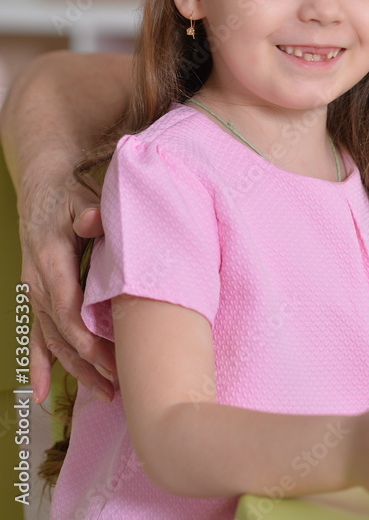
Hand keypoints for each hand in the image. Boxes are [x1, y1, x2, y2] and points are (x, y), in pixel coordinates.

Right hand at [18, 162, 114, 403]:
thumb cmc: (73, 195)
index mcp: (51, 261)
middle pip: (63, 333)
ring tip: (105, 394)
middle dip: (90, 363)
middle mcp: (38, 282)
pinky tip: (42, 393)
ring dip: (76, 369)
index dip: (89, 339)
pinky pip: (37, 337)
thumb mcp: (83, 199)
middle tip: (121, 387)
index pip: (69, 310)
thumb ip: (89, 213)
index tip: (113, 361)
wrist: (46, 186)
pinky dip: (41, 365)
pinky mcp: (38, 298)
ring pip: (53, 341)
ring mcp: (36, 292)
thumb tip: (93, 220)